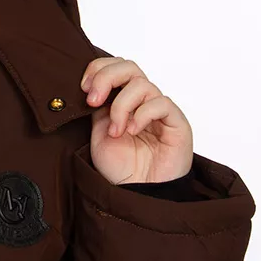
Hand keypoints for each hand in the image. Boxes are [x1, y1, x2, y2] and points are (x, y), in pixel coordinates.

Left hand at [80, 57, 193, 184]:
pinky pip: (162, 103)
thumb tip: (89, 85)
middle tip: (94, 101)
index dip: (98, 69)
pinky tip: (132, 131)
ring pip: (142, 84)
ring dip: (122, 105)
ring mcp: (160, 111)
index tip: (83, 89)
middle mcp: (142, 101)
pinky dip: (142, 114)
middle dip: (106, 78)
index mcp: (123, 99)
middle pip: (129, 66)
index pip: (115, 66)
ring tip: (116, 131)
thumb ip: (98, 107)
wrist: (137, 194)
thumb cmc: (121, 167)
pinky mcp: (177, 123)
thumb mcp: (98, 132)